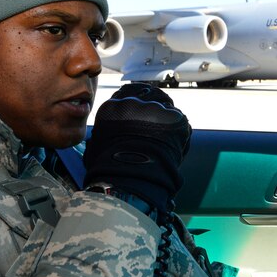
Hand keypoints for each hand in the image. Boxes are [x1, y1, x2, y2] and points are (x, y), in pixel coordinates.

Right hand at [83, 82, 190, 210]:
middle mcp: (134, 102)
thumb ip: (104, 132)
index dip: (135, 111)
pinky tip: (171, 146)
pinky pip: (179, 122)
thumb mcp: (96, 145)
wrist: (131, 177)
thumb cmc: (109, 168)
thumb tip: (103, 136)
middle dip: (151, 115)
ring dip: (164, 123)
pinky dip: (178, 132)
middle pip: (148, 101)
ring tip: (161, 143)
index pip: (127, 98)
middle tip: (152, 133)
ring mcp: (156, 108)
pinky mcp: (175, 118)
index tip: (138, 119)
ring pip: (165, 110)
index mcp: (113, 107)